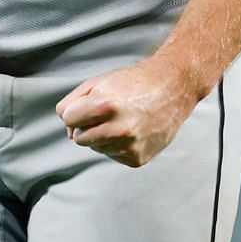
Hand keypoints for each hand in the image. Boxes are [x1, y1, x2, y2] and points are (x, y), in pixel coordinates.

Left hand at [54, 58, 202, 167]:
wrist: (172, 88)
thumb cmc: (130, 83)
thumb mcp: (96, 83)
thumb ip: (71, 104)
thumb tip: (69, 132)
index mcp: (104, 106)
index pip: (68, 119)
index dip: (76, 111)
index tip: (89, 104)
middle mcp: (118, 129)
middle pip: (79, 138)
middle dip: (87, 126)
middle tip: (107, 113)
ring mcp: (130, 146)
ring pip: (95, 148)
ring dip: (102, 136)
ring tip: (122, 120)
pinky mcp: (138, 158)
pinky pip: (112, 155)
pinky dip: (117, 145)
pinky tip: (132, 130)